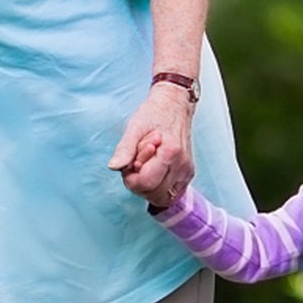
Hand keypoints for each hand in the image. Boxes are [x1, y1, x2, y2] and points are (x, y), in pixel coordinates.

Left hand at [110, 84, 195, 207]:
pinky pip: (170, 194)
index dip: (131, 177)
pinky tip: (154, 171)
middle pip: (153, 194)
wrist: (174, 105)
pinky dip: (158, 187)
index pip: (145, 183)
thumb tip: (114, 166)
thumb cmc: (154, 113)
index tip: (131, 162)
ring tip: (146, 166)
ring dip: (149, 187)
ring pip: (162, 198)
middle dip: (139, 183)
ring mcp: (187, 171)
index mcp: (170, 152)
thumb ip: (125, 149)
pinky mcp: (187, 175)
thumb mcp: (134, 127)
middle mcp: (182, 165)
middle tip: (136, 163)